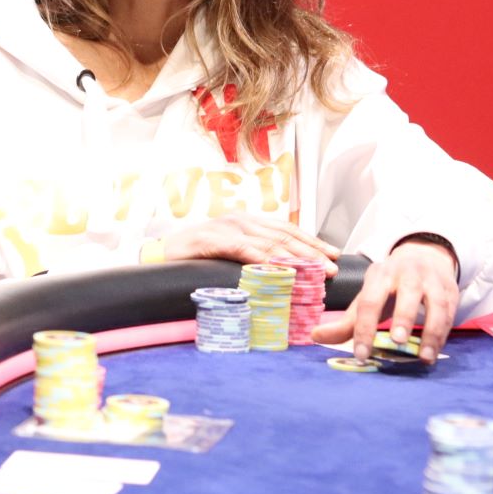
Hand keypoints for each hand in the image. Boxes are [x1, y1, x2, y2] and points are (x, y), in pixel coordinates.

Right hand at [162, 213, 339, 276]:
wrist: (160, 255)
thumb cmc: (194, 258)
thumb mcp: (229, 255)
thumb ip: (251, 256)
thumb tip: (282, 272)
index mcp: (246, 222)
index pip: (285, 230)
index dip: (311, 241)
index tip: (333, 254)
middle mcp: (240, 220)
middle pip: (283, 235)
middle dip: (311, 251)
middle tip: (332, 266)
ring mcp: (226, 228)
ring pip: (269, 242)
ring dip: (296, 257)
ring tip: (316, 270)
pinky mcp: (213, 240)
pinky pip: (244, 249)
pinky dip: (264, 259)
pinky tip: (279, 269)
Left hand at [311, 239, 459, 362]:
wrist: (424, 258)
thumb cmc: (390, 286)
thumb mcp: (367, 297)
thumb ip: (346, 322)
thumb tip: (315, 337)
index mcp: (380, 275)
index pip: (370, 301)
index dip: (364, 328)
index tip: (361, 354)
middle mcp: (407, 274)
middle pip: (407, 294)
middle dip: (403, 318)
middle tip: (397, 342)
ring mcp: (432, 281)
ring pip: (436, 304)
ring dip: (432, 331)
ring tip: (424, 357)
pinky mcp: (450, 291)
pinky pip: (450, 313)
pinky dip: (444, 334)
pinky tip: (435, 352)